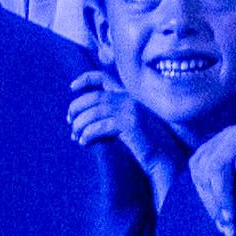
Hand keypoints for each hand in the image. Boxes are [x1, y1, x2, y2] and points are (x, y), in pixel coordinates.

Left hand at [69, 69, 185, 192]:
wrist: (165, 158)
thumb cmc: (146, 145)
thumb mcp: (129, 124)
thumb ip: (113, 115)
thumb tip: (84, 117)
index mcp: (130, 95)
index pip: (104, 78)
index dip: (86, 79)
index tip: (71, 87)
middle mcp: (130, 98)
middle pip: (94, 97)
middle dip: (77, 108)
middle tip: (70, 121)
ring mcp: (131, 110)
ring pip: (95, 112)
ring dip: (80, 124)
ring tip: (76, 136)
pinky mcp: (130, 124)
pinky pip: (100, 127)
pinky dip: (88, 134)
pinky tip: (84, 142)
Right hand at [183, 122, 235, 235]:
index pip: (218, 165)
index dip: (220, 194)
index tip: (229, 219)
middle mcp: (232, 134)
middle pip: (205, 169)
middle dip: (213, 202)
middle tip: (226, 228)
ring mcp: (221, 141)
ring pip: (198, 172)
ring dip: (207, 200)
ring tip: (222, 224)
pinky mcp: (214, 151)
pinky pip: (198, 172)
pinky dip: (205, 194)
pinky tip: (217, 211)